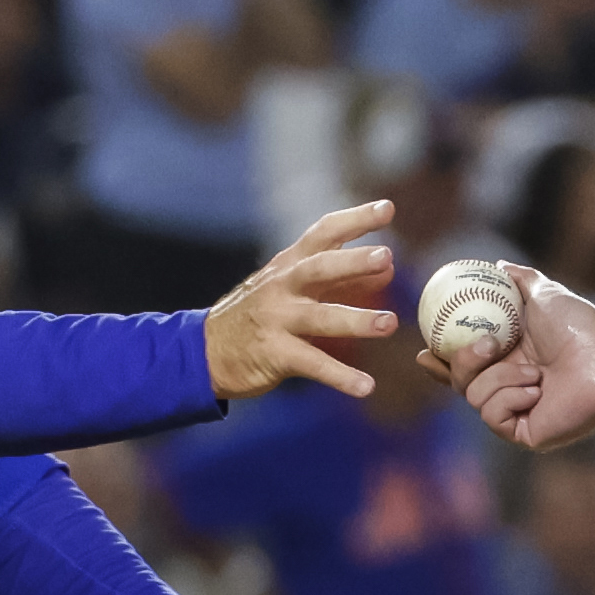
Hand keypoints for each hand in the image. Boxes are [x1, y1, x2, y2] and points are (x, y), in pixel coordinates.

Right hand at [201, 202, 396, 399]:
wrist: (205, 349)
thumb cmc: (259, 313)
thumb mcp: (294, 287)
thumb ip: (340, 279)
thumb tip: (388, 269)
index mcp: (289, 265)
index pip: (323, 233)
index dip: (354, 219)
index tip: (386, 208)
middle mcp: (282, 286)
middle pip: (319, 268)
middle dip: (352, 261)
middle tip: (385, 256)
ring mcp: (276, 319)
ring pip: (319, 317)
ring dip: (356, 320)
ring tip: (389, 323)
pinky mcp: (274, 353)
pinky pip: (312, 364)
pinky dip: (340, 376)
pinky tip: (365, 386)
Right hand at [415, 263, 594, 449]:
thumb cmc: (582, 324)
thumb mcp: (542, 292)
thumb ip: (518, 279)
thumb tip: (496, 266)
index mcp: (510, 361)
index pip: (466, 367)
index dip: (441, 363)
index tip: (424, 353)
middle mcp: (510, 388)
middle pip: (460, 382)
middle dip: (463, 362)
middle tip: (489, 344)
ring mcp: (517, 412)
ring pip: (473, 397)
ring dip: (500, 378)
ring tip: (535, 371)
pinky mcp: (525, 433)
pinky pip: (493, 416)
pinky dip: (510, 397)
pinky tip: (537, 391)